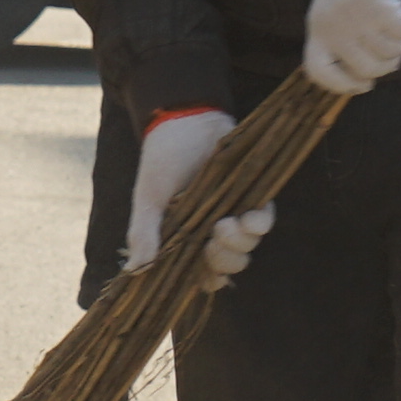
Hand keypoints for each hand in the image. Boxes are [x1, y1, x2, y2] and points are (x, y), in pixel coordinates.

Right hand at [130, 108, 271, 287]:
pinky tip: (248, 217)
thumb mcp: (147, 199)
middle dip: (223, 261)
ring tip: (225, 223)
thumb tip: (135, 270)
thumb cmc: (161, 160)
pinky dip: (260, 223)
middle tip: (212, 241)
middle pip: (229, 264)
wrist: (183, 119)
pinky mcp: (253, 194)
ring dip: (239, 243)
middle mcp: (213, 230)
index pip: (203, 273)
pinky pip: (264, 219)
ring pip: (248, 246)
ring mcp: (234, 212)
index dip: (209, 280)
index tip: (208, 277)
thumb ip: (143, 234)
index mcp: (187, 237)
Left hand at [294, 0, 400, 97]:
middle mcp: (332, 24)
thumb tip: (367, 80)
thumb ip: (346, 43)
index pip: (318, 71)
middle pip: (366, 69)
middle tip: (395, 48)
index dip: (341, 85)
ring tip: (400, 21)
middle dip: (388, 64)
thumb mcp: (338, 14)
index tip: (364, 84)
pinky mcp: (376, 4)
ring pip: (389, 52)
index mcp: (318, 28)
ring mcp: (353, 15)